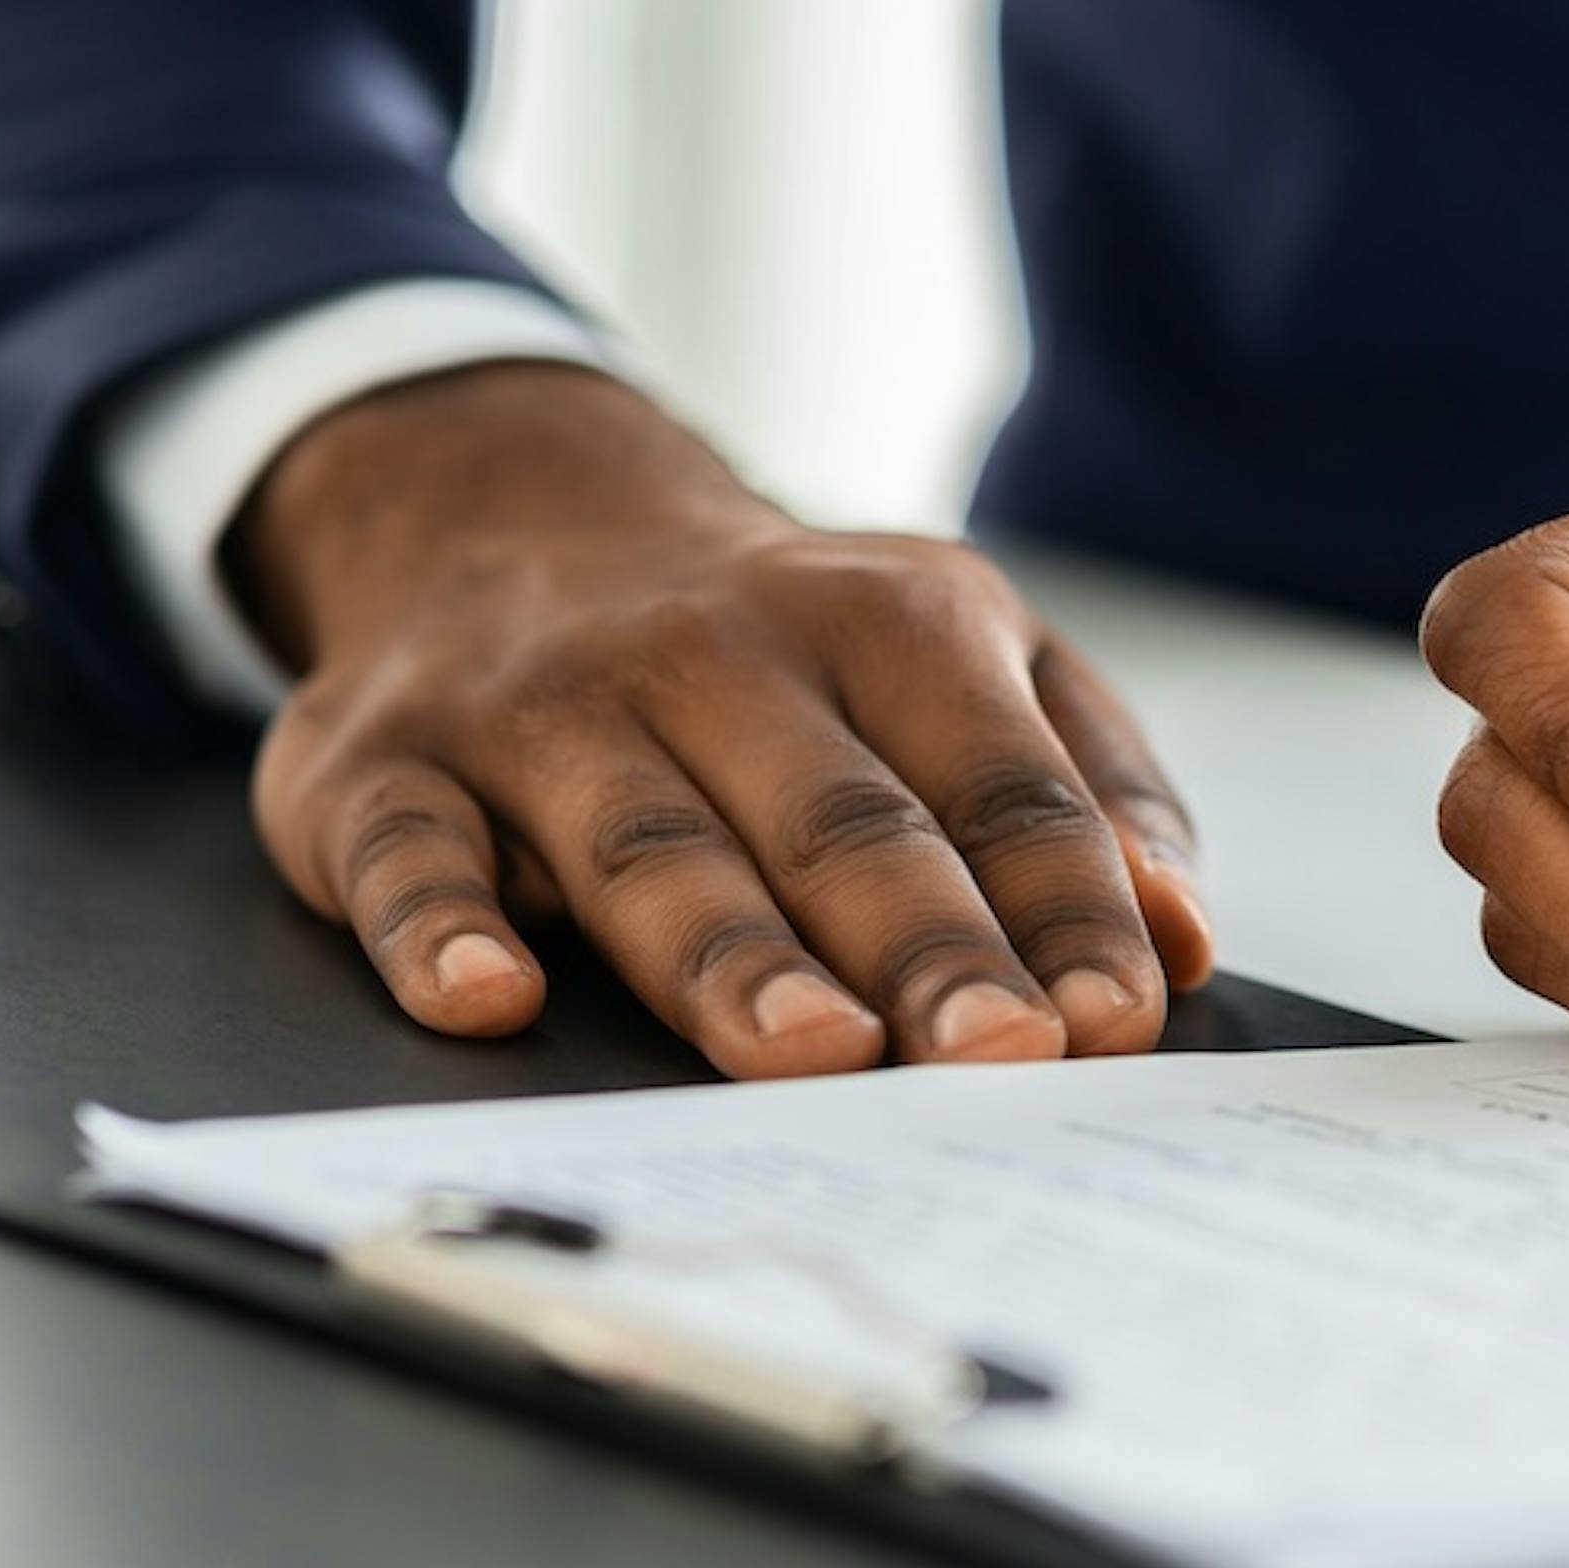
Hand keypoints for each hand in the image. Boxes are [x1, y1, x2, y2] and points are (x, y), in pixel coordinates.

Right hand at [233, 363, 1213, 1077]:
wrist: (506, 512)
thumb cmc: (781, 650)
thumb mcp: (964, 658)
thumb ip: (1089, 785)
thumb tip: (1180, 933)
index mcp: (888, 622)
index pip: (999, 780)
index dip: (1063, 901)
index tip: (1115, 1017)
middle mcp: (713, 652)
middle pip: (839, 820)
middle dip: (923, 943)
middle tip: (992, 1055)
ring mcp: (545, 709)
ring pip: (651, 846)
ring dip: (732, 954)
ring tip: (811, 1051)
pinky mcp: (388, 768)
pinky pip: (410, 852)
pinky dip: (441, 927)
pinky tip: (489, 998)